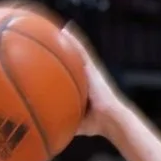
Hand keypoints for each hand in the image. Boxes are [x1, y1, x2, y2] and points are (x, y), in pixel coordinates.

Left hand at [55, 22, 125, 139]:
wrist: (110, 119)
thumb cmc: (97, 124)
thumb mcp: (77, 123)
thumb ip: (64, 123)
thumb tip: (49, 132)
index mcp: (84, 88)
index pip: (72, 74)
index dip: (63, 65)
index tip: (52, 58)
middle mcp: (88, 77)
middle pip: (75, 59)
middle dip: (66, 49)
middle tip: (53, 37)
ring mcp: (91, 71)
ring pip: (78, 51)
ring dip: (70, 39)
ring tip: (59, 28)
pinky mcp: (93, 68)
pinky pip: (82, 50)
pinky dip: (74, 40)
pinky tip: (65, 30)